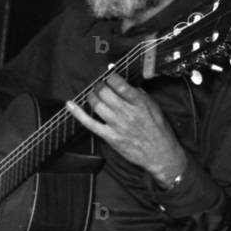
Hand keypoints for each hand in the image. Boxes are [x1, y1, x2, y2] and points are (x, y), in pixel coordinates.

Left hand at [65, 73, 187, 186]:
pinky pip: (90, 123)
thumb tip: (126, 84)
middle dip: (99, 86)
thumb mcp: (154, 107)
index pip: (119, 84)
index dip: (110, 77)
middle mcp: (127, 112)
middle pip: (104, 92)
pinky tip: (70, 104)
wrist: (160, 154)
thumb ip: (140, 95)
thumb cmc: (159, 130)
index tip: (109, 76)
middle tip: (100, 86)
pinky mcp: (109, 136)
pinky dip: (78, 113)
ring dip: (91, 96)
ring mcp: (117, 125)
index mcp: (139, 103)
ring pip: (96, 104)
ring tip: (93, 94)